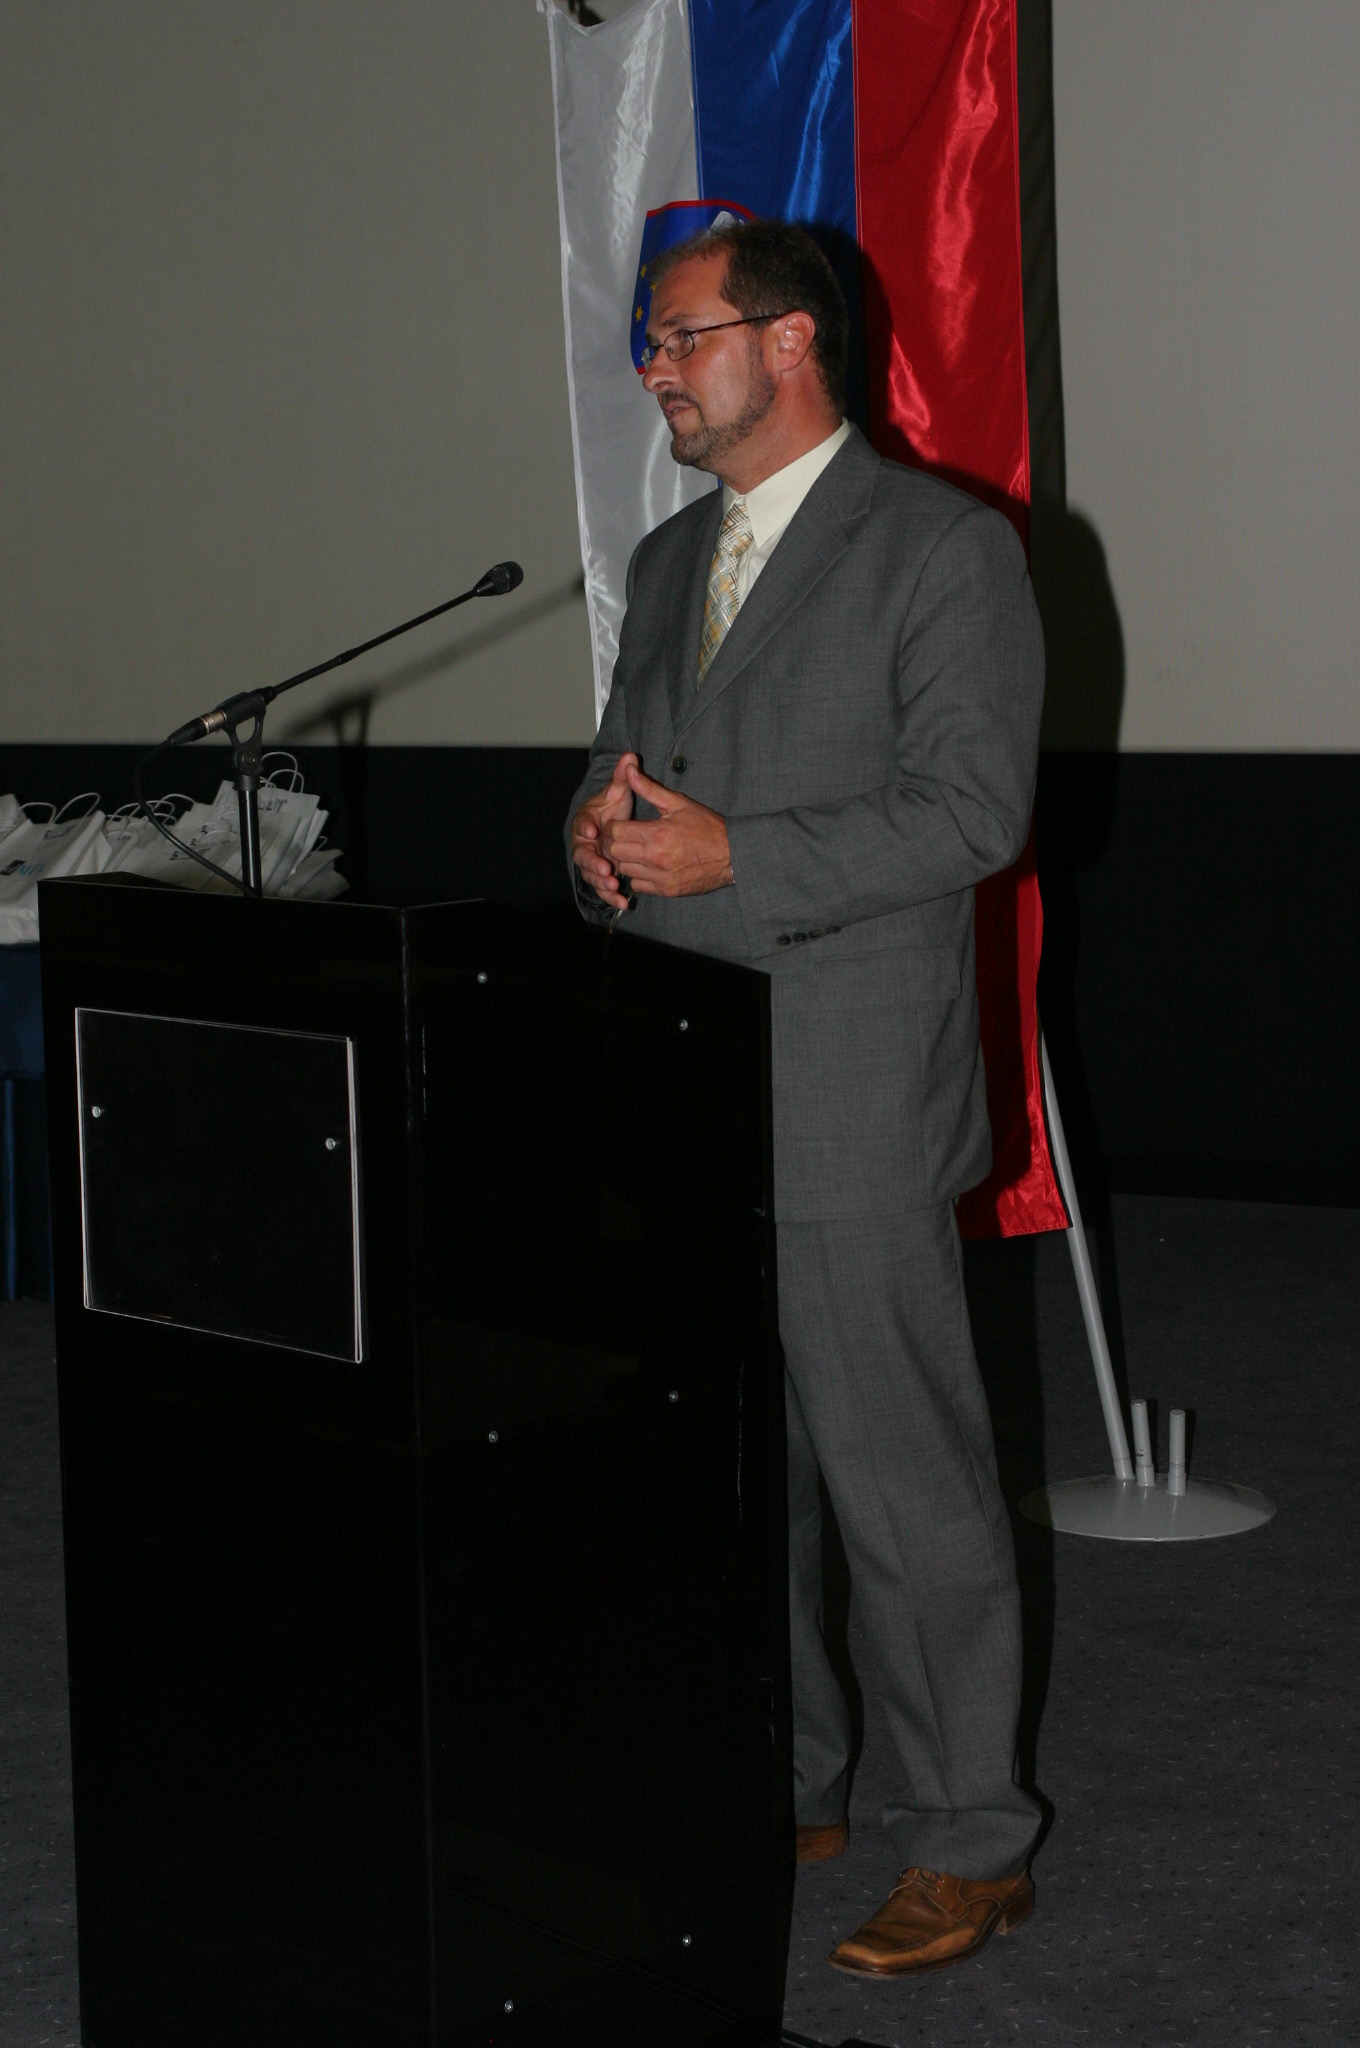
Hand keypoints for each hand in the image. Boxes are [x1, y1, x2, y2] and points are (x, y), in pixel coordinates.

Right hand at [571, 753, 636, 908]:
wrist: (609, 828)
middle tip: (604, 866)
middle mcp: (583, 844)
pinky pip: (603, 888)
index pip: (581, 824)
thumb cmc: (612, 809)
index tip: (593, 830)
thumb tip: (629, 755)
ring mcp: (591, 861)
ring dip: (601, 881)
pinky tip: (623, 903)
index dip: (585, 827)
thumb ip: (622, 776)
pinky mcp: (600, 876)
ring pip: (591, 874)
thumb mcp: (618, 793)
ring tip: (614, 885)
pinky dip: (611, 896)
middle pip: (582, 854)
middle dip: (592, 861)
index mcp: (586, 821)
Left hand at [600, 763, 732, 897]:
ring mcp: (661, 877)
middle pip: (615, 851)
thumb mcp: (678, 803)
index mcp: (656, 833)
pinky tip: (650, 866)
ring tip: (640, 850)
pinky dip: (639, 876)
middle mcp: (656, 858)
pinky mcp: (666, 890)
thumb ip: (649, 788)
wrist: (732, 854)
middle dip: (618, 842)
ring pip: (624, 869)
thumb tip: (628, 769)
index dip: (615, 826)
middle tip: (629, 837)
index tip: (623, 824)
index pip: (615, 831)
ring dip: (628, 859)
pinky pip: (638, 885)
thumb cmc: (706, 826)